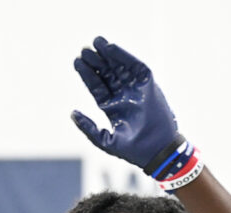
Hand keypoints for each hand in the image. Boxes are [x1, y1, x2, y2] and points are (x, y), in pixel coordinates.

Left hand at [71, 37, 178, 169]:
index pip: (98, 87)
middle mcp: (124, 97)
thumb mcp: (106, 141)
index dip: (87, 75)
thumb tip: (72, 113)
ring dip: (108, 55)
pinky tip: (110, 48)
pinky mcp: (149, 85)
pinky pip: (135, 66)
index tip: (76, 61)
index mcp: (113, 108)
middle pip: (107, 74)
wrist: (158, 151)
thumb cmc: (134, 151)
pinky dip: (123, 56)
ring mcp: (137, 90)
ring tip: (95, 42)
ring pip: (119, 67)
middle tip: (83, 49)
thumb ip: (89, 128)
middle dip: (96, 62)